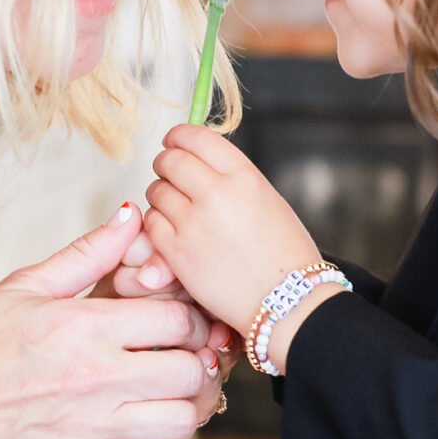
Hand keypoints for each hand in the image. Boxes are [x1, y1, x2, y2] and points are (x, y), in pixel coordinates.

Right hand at [0, 206, 223, 438]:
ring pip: (179, 422)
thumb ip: (87, 255)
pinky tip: (131, 422)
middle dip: (194, 360)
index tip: (178, 320)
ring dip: (180, 405)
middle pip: (190, 372)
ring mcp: (90, 428)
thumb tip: (131, 217)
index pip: (177, 321)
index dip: (188, 317)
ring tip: (163, 391)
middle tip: (179, 355)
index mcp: (83, 327)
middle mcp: (95, 379)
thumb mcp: (22, 286)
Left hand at [142, 125, 322, 337]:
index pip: (196, 137)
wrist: (287, 301)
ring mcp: (193, 223)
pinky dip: (158, 223)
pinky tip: (175, 231)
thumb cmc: (284, 254)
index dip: (178, 137)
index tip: (173, 142)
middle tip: (171, 175)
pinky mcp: (177, 252)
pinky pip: (151, 222)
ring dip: (162, 196)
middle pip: (169, 160)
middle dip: (166, 165)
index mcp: (244, 176)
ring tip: (179, 209)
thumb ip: (232, 178)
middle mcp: (216, 194)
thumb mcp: (268, 200)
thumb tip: (199, 161)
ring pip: (156, 191)